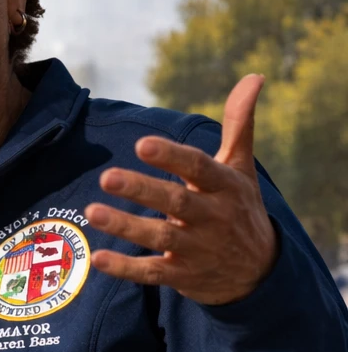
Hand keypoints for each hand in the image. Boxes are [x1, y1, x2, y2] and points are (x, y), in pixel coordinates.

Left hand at [84, 74, 277, 305]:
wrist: (259, 273)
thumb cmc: (240, 208)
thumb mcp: (241, 168)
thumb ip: (239, 124)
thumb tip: (254, 76)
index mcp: (225, 187)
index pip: (198, 168)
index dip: (172, 157)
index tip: (142, 144)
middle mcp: (213, 218)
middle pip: (175, 203)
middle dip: (141, 190)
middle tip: (107, 177)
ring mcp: (197, 249)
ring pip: (159, 238)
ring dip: (125, 226)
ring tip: (92, 211)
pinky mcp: (182, 276)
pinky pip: (152, 273)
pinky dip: (126, 268)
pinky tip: (98, 259)